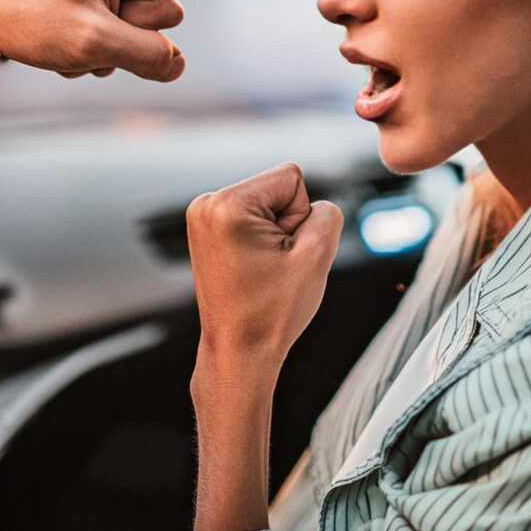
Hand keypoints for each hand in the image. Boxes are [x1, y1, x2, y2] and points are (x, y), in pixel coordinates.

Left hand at [0, 0, 320, 80]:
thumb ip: (147, 58)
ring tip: (66, 39)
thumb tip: (174, 65)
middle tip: (84, 37)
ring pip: (141, 25)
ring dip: (113, 44)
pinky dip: (97, 41)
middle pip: (166, 10)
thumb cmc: (16, 9)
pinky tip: (60, 40)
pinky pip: (118, 23)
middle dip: (134, 35)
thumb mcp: (88, 44)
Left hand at [187, 163, 343, 365]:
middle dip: (286, 224)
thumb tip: (317, 204)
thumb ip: (328, 213)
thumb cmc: (269, 314)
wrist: (240, 352)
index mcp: (227, 205)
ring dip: (275, 233)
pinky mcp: (207, 230)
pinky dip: (260, 239)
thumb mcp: (317, 256)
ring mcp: (202, 217)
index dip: (300, 217)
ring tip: (263, 269)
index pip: (292, 178)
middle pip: (277, 188)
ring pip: (267, 203)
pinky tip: (253, 268)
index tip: (282, 254)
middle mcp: (207, 204)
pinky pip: (252, 217)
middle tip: (273, 265)